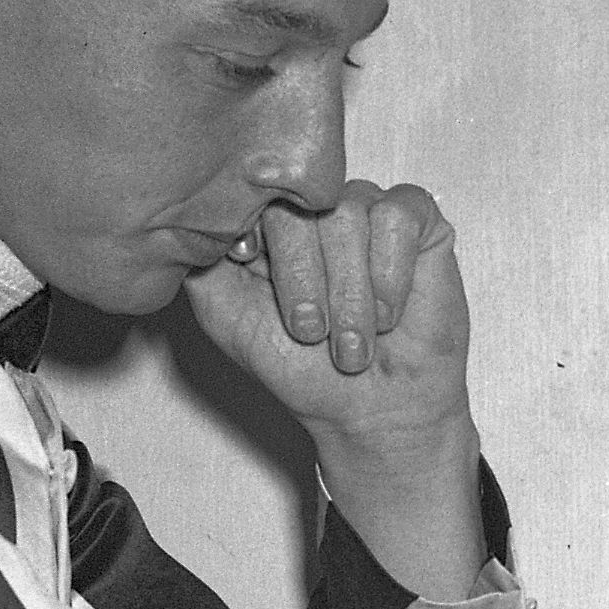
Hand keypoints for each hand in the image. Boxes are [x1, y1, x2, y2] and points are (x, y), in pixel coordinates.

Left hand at [186, 184, 487, 596]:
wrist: (372, 412)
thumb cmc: (304, 371)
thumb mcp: (227, 317)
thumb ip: (202, 262)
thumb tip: (191, 213)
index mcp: (269, 223)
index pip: (251, 196)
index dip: (258, 246)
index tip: (261, 291)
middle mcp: (316, 206)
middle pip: (297, 204)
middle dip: (303, 279)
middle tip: (312, 333)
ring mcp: (367, 207)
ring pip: (349, 212)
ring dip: (350, 290)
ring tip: (355, 339)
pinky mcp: (416, 219)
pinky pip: (398, 218)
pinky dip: (390, 274)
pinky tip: (390, 313)